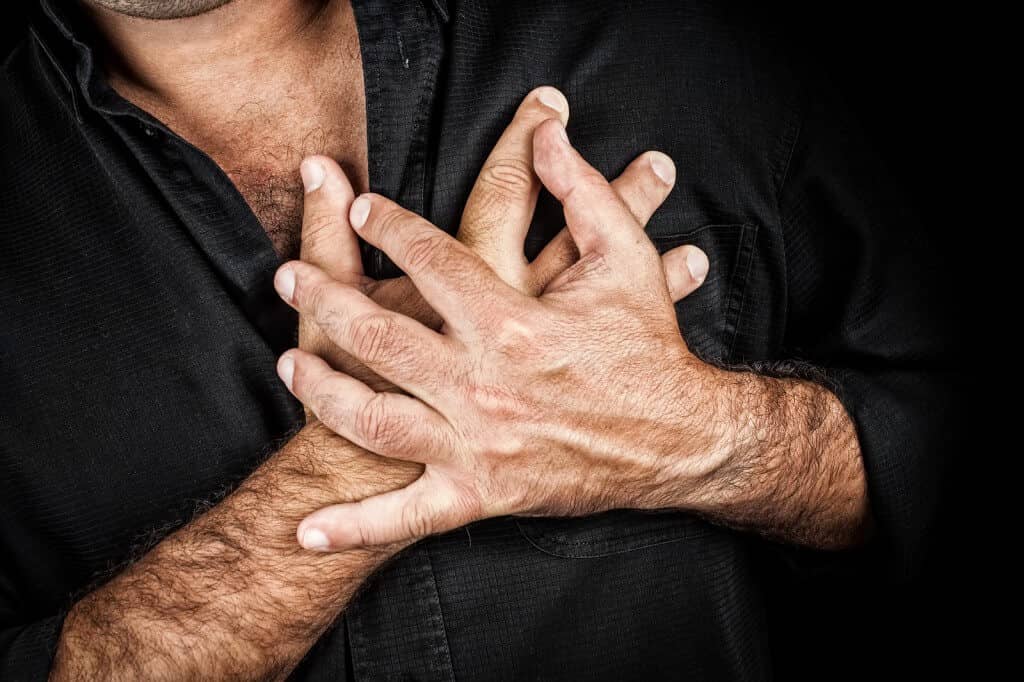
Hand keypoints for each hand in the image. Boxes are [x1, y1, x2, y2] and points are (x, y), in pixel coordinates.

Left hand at [279, 94, 719, 550]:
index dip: (389, 227)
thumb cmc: (649, 348)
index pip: (432, 259)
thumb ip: (583, 192)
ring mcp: (478, 445)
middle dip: (324, 301)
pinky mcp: (482, 493)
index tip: (360, 209)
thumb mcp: (627, 259)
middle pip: (381, 335)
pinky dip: (355, 527)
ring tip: (288, 366)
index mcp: (516, 323)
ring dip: (321, 392)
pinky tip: (306, 534)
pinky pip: (408, 516)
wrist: (680, 440)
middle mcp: (485, 384)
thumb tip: (547, 137)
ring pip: (374, 418)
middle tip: (286, 278)